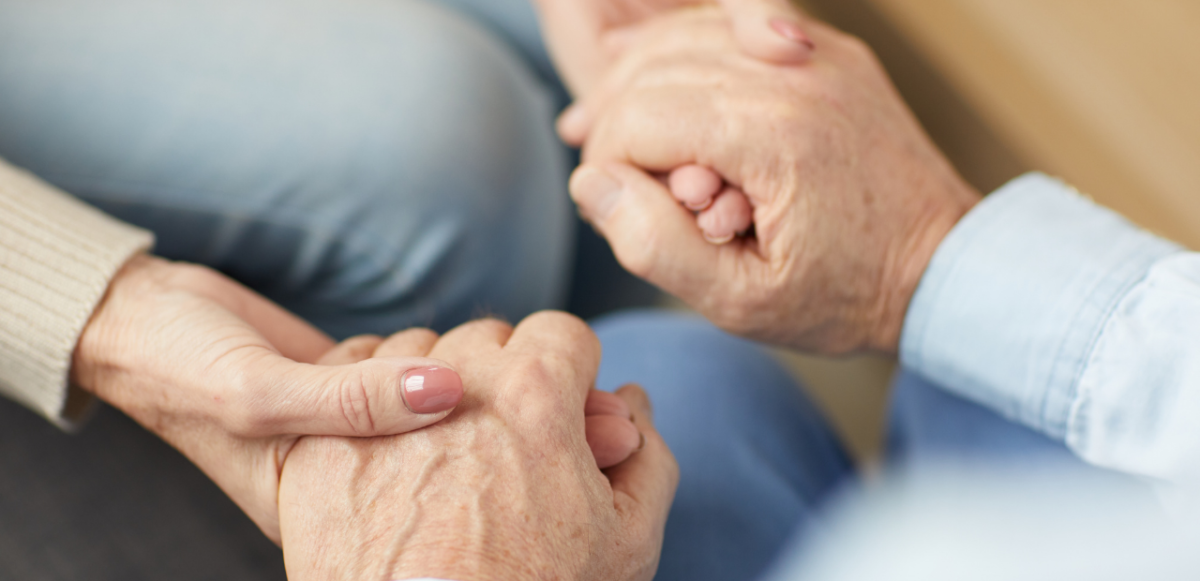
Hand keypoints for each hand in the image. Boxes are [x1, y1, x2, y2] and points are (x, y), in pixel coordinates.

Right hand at [71, 254, 463, 541]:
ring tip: (348, 364)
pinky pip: (410, 368)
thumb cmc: (182, 372)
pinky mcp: (357, 386)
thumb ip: (354, 400)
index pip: (416, 496)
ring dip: (407, 367)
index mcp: (319, 513)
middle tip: (378, 378)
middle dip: (423, 401)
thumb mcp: (260, 395)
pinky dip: (394, 351)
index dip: (436, 452)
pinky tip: (354, 350)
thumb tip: (447, 389)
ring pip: (429, 400)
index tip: (422, 415)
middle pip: (436, 447)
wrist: (146, 315)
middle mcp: (345, 479)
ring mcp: (355, 430)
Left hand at [279, 313, 678, 580]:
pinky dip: (372, 403)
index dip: (572, 372)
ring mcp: (378, 406)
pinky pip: (349, 379)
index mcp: (536, 393)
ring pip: (416, 352)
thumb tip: (633, 405)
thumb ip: (647, 458)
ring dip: (435, 386)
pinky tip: (389, 453)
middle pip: (491, 339)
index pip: (563, 333)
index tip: (562, 411)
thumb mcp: (626, 541)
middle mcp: (454, 382)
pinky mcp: (317, 439)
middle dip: (506, 378)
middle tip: (505, 443)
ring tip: (444, 455)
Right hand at [568, 9, 981, 353]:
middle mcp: (794, 75)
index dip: (605, 164)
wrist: (942, 263)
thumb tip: (593, 183)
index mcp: (772, 137)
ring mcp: (816, 52)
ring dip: (640, 80)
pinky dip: (685, 54)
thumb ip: (653, 245)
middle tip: (615, 181)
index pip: (636, 117)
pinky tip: (661, 89)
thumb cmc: (845, 292)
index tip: (615, 206)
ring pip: (684, 36)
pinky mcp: (828, 50)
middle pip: (653, 69)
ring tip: (624, 137)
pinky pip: (730, 27)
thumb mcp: (741, 303)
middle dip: (616, 122)